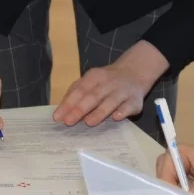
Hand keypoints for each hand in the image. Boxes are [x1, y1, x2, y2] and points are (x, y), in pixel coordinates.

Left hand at [54, 40, 168, 127]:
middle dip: (80, 109)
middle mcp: (109, 83)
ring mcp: (123, 91)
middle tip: (68, 122)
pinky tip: (115, 117)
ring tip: (88, 122)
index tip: (58, 116)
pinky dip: (122, 112)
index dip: (68, 103)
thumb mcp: (91, 79)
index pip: (80, 90)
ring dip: (99, 112)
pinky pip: (129, 106)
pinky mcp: (135, 101)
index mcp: (95, 76)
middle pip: (93, 96)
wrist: (135, 72)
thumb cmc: (107, 80)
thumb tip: (63, 108)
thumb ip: (76, 91)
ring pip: (111, 102)